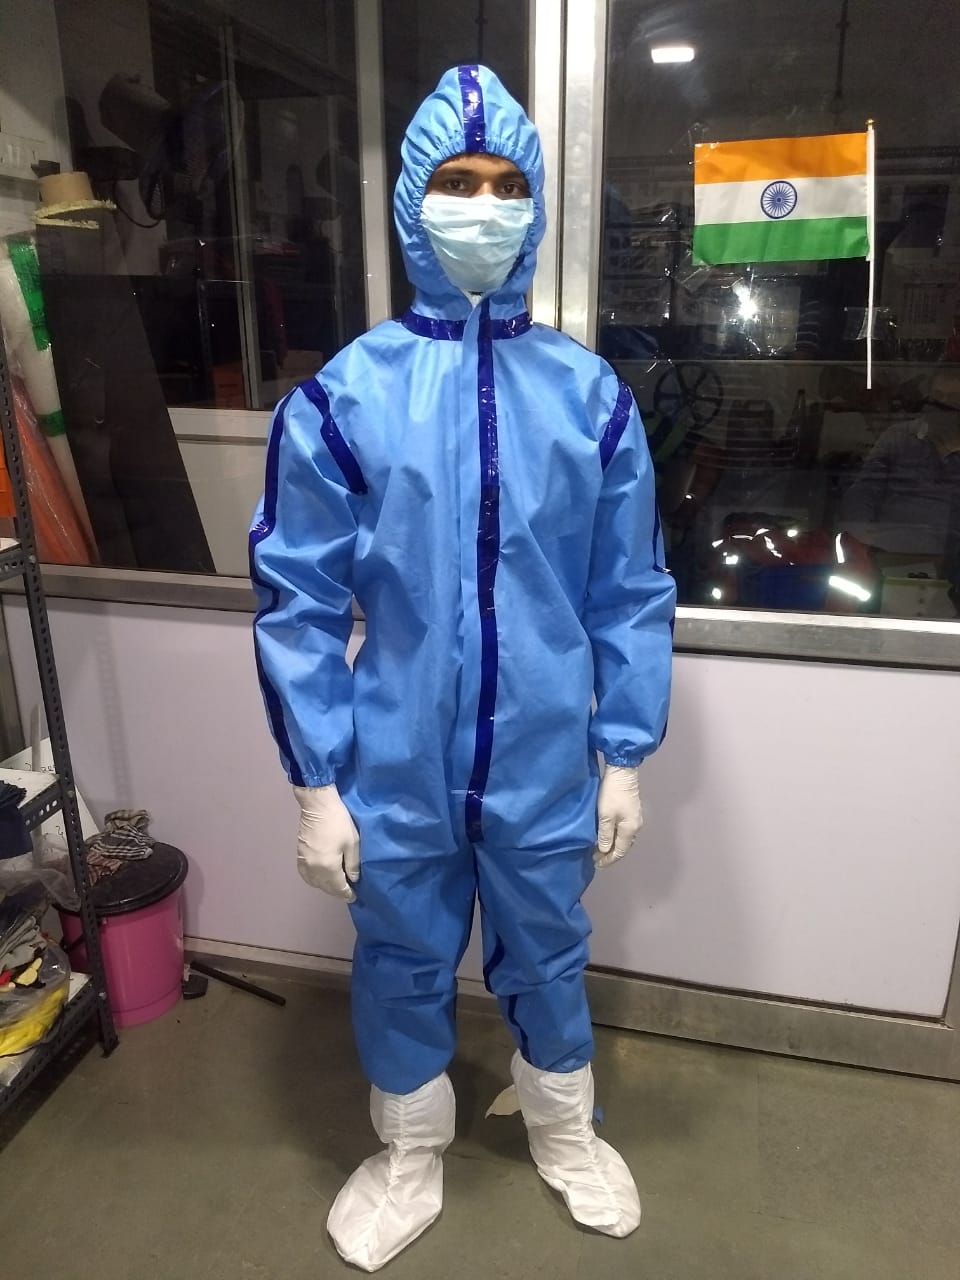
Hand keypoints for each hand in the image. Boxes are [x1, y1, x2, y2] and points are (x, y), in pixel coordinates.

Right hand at [293, 784, 359, 901]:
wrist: (317, 804)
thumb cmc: (338, 822)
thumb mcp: (352, 843)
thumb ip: (353, 864)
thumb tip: (353, 880)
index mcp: (328, 867)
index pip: (338, 888)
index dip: (347, 894)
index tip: (354, 896)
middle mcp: (313, 869)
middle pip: (325, 887)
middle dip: (336, 891)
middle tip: (347, 891)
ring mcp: (304, 862)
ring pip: (314, 883)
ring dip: (325, 886)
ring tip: (336, 883)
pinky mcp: (298, 855)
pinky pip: (305, 875)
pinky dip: (314, 880)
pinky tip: (321, 876)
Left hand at [594, 765, 642, 868]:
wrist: (622, 772)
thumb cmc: (611, 794)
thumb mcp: (605, 816)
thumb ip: (605, 835)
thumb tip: (604, 850)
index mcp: (630, 830)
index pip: (619, 851)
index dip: (608, 860)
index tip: (596, 864)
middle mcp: (636, 827)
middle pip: (623, 847)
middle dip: (610, 854)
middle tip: (595, 858)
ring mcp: (635, 819)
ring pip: (624, 839)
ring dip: (612, 845)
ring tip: (599, 849)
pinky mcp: (632, 811)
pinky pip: (624, 831)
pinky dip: (615, 837)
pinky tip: (607, 835)